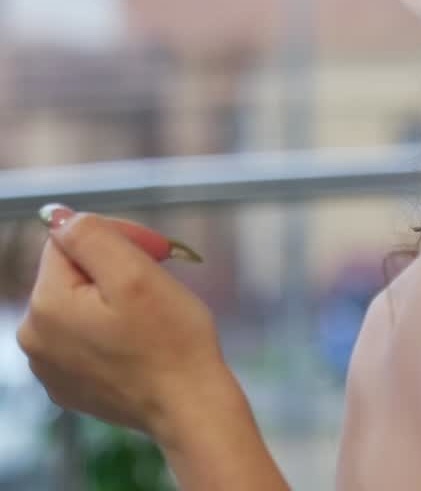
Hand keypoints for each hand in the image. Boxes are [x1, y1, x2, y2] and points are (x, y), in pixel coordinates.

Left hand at [18, 210, 237, 444]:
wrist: (186, 405)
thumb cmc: (170, 339)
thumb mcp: (135, 273)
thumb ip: (92, 236)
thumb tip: (58, 216)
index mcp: (45, 306)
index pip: (70, 238)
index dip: (119, 235)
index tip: (157, 252)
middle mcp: (33, 337)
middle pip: (72, 269)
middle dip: (117, 263)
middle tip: (158, 277)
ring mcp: (47, 365)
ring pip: (79, 300)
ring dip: (114, 293)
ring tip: (150, 310)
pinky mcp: (66, 383)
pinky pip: (83, 333)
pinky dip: (110, 325)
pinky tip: (138, 337)